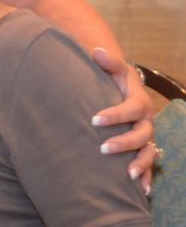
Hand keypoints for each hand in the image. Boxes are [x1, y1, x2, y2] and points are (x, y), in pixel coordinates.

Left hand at [91, 48, 154, 193]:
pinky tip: (141, 191)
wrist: (123, 90)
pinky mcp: (142, 148)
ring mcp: (146, 136)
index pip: (129, 109)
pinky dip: (146, 177)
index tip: (94, 120)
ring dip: (139, 164)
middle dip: (123, 143)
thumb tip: (97, 51)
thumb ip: (107, 62)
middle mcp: (146, 121)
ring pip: (148, 152)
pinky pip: (148, 165)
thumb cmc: (114, 80)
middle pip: (140, 135)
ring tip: (125, 175)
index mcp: (139, 102)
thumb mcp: (113, 69)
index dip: (114, 115)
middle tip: (102, 148)